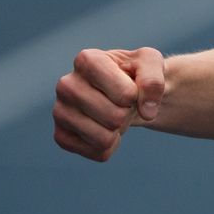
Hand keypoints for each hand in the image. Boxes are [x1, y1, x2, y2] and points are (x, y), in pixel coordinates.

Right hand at [52, 46, 164, 161]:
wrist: (126, 91)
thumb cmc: (136, 73)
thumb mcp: (151, 63)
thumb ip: (153, 80)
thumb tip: (147, 113)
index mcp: (87, 60)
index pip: (125, 94)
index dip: (136, 96)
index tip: (130, 86)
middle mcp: (66, 84)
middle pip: (114, 118)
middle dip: (127, 114)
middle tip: (122, 104)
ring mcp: (59, 111)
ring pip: (103, 139)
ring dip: (118, 130)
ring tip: (113, 114)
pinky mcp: (61, 135)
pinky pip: (97, 153)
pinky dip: (110, 146)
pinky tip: (105, 129)